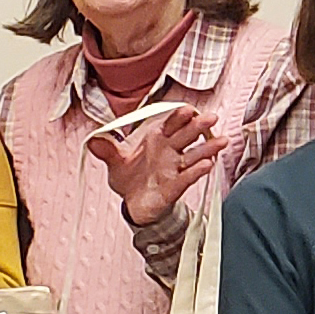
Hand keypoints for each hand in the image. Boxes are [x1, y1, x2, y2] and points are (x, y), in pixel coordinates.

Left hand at [88, 105, 225, 224]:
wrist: (134, 204)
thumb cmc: (131, 179)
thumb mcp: (115, 162)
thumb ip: (107, 150)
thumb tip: (93, 140)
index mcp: (157, 140)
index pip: (171, 124)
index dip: (179, 116)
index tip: (188, 109)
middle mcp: (170, 152)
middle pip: (187, 136)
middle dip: (199, 127)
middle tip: (210, 119)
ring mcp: (175, 169)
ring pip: (195, 156)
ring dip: (208, 148)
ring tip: (221, 141)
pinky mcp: (175, 186)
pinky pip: (187, 178)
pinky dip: (196, 172)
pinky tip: (206, 165)